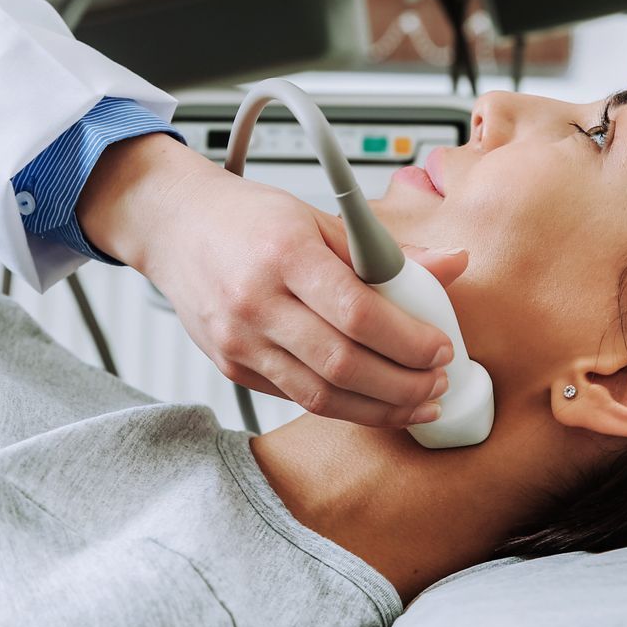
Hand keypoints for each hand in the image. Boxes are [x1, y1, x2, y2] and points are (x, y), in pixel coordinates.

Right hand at [78, 135, 469, 426]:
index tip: (441, 349)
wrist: (173, 225)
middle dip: (402, 386)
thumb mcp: (319, 217)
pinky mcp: (231, 366)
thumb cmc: (247, 218)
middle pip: (342, 365)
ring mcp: (238, 340)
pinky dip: (341, 405)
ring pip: (319, 396)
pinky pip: (295, 397)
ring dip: (379, 409)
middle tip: (438, 384)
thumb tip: (453, 264)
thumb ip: (387, 252)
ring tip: (417, 403)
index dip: (408, 341)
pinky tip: (371, 400)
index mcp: (285, 254)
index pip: (358, 314)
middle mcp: (255, 302)